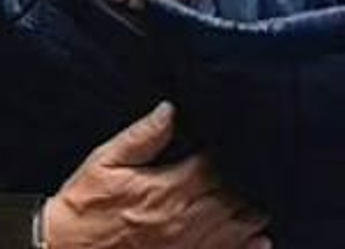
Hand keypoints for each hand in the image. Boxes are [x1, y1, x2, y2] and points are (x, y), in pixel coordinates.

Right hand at [42, 103, 268, 248]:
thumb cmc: (84, 205)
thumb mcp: (104, 161)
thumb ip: (141, 136)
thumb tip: (170, 110)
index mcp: (164, 189)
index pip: (215, 168)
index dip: (230, 154)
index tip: (235, 141)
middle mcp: (181, 220)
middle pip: (233, 199)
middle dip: (247, 183)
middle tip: (253, 167)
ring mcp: (184, 247)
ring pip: (235, 229)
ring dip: (251, 213)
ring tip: (260, 197)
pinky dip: (246, 247)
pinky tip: (260, 239)